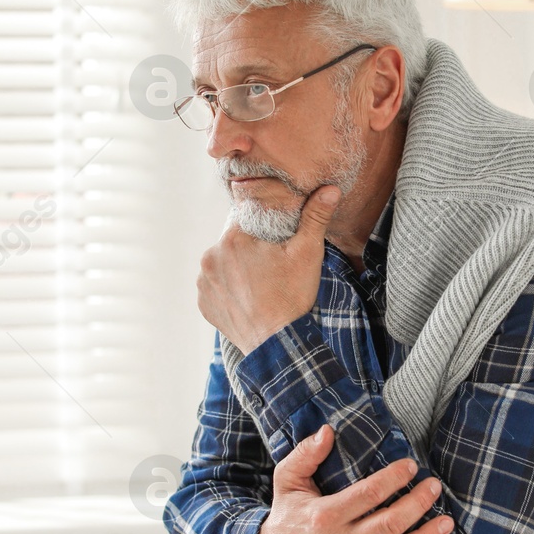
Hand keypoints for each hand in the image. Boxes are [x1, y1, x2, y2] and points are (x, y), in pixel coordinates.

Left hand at [197, 186, 337, 355]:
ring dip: (236, 267)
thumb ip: (315, 217)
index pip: (245, 216)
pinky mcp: (203, 302)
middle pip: (232, 239)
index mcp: (233, 237)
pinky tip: (248, 297)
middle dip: (249, 246)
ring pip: (222, 262)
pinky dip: (228, 288)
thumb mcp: (308, 254)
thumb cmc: (292, 296)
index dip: (262, 225)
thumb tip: (330, 189)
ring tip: (260, 282)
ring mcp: (203, 281)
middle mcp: (210, 255)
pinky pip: (215, 286)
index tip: (274, 240)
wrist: (276, 344)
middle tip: (271, 265)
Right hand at [258, 425, 452, 533]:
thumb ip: (306, 454)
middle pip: (389, 524)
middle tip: (434, 486)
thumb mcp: (288, 479)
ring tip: (447, 522)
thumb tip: (328, 431)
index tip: (411, 465)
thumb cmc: (288, 512)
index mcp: (325, 516)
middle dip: (417, 504)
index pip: (368, 495)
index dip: (393, 479)